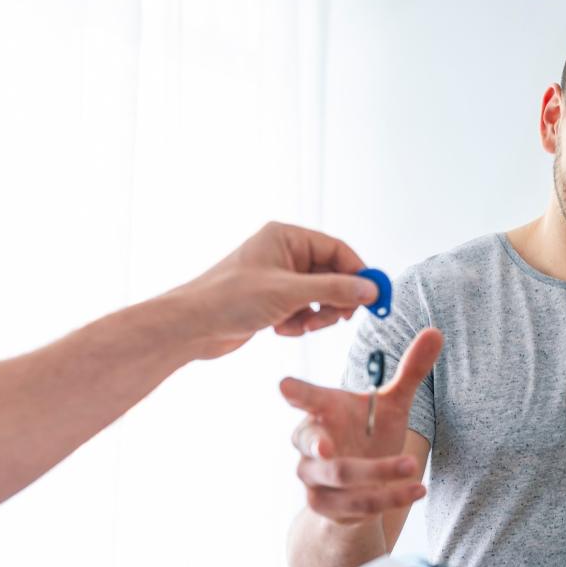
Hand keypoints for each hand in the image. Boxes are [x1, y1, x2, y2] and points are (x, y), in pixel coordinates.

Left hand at [167, 221, 380, 359]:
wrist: (191, 327)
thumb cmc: (228, 298)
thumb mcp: (290, 293)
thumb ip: (335, 290)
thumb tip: (370, 289)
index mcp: (286, 238)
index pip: (337, 250)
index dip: (359, 272)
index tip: (375, 295)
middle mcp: (284, 254)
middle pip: (332, 275)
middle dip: (335, 300)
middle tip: (339, 319)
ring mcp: (279, 278)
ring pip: (319, 296)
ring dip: (316, 315)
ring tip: (300, 326)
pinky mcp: (273, 300)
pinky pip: (304, 310)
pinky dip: (299, 323)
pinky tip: (280, 329)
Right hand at [281, 328, 442, 524]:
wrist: (361, 487)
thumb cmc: (369, 434)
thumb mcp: (392, 404)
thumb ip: (411, 371)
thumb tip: (436, 331)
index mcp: (323, 411)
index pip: (305, 399)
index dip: (295, 393)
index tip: (285, 386)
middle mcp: (311, 445)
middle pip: (313, 444)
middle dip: (322, 447)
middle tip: (328, 447)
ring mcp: (314, 478)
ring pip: (340, 477)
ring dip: (378, 473)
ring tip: (412, 466)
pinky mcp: (326, 506)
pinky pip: (357, 504)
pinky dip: (390, 498)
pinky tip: (417, 490)